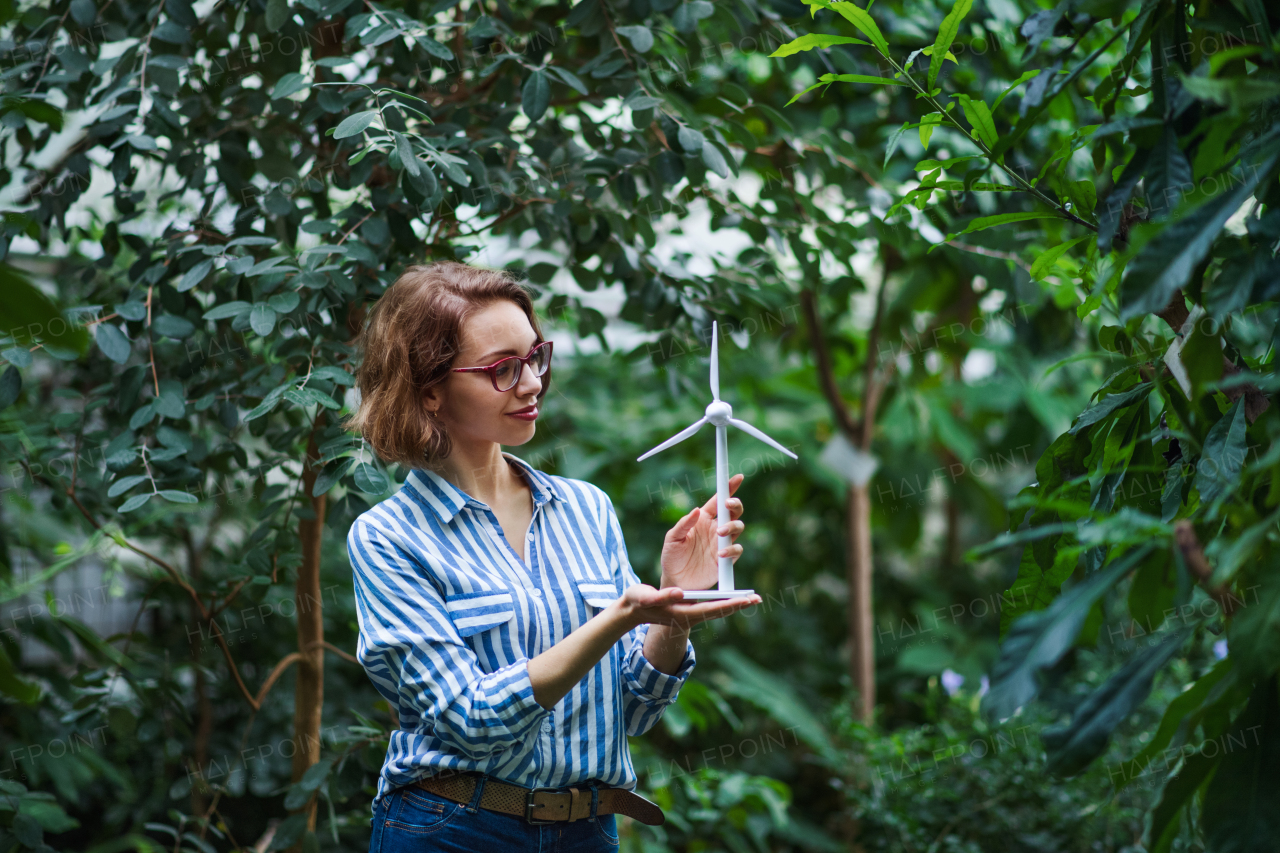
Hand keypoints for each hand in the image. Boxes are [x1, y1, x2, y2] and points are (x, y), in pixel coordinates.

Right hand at [616, 583, 760, 631]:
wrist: (632, 609)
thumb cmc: (638, 602)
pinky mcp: (689, 609)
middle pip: (719, 610)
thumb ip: (661, 597)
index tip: (747, 600)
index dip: (730, 604)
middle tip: (758, 599)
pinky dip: (724, 600)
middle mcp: (690, 616)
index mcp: (682, 614)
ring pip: (717, 609)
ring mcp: (690, 614)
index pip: (711, 609)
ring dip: (734, 603)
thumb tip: (680, 593)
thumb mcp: (645, 597)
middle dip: (738, 605)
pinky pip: (711, 605)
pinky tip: (732, 595)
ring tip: (751, 598)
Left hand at [659, 473, 745, 590]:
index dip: (728, 488)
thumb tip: (697, 510)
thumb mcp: (672, 538)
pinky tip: (720, 554)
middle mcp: (715, 529)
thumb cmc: (671, 557)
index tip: (737, 477)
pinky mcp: (726, 560)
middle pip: (733, 512)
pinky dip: (731, 550)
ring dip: (732, 526)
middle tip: (728, 505)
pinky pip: (736, 550)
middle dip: (735, 505)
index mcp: (703, 520)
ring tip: (719, 532)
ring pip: (738, 528)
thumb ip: (684, 524)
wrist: (675, 582)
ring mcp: (722, 544)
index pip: (718, 500)